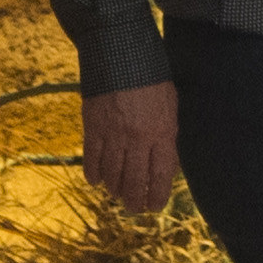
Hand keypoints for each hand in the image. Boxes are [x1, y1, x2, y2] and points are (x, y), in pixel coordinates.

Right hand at [83, 81, 179, 213]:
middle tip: (135, 208)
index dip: (158, 195)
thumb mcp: (170, 105)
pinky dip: (94, 174)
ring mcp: (113, 134)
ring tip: (118, 195)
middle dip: (135, 200)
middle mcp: (138, 138)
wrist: (121, 54)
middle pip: (135, 181)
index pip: (161, 174)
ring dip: (115, 189)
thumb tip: (166, 163)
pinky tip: (96, 181)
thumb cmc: (151, 78)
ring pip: (113, 174)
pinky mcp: (92, 128)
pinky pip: (91, 159)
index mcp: (162, 131)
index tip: (155, 206)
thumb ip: (167, 134)